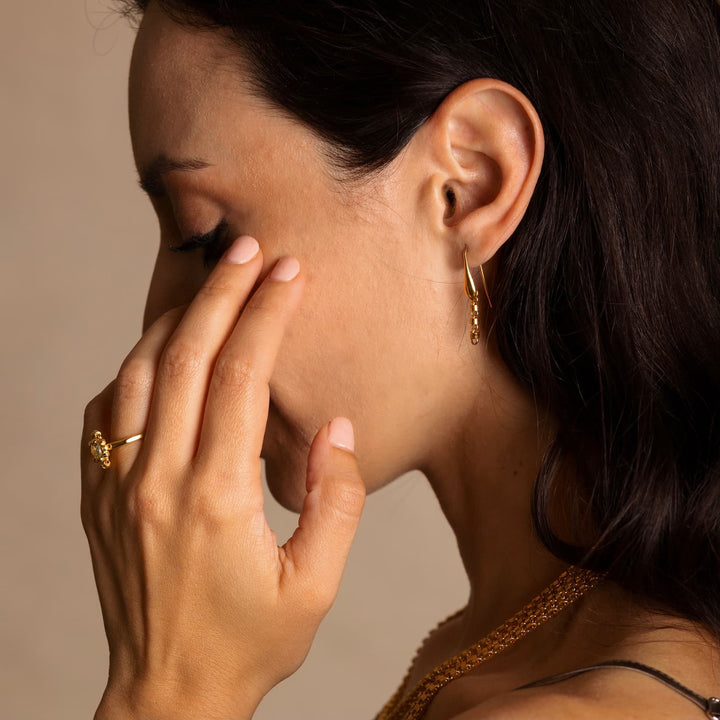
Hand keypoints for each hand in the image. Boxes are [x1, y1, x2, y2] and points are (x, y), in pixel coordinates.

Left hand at [81, 236, 365, 718]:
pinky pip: (107, 409)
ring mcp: (118, 484)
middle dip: (220, 291)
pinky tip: (160, 350)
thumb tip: (335, 429)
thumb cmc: (248, 644)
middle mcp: (157, 480)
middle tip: (246, 249)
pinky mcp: (99, 494)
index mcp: (216, 498)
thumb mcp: (316, 585)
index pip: (241, 377)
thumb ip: (336, 501)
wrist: (166, 694)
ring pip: (138, 372)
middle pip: (186, 356)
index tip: (288, 274)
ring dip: (176, 318)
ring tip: (208, 282)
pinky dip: (134, 365)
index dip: (266, 314)